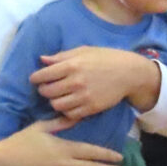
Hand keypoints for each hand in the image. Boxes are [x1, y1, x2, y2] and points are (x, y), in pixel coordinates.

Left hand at [31, 47, 160, 119]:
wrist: (130, 73)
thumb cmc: (106, 58)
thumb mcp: (84, 51)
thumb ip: (61, 56)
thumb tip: (42, 59)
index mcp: (72, 65)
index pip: (42, 76)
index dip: (36, 78)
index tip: (37, 78)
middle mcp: (76, 81)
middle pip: (46, 92)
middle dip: (44, 90)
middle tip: (48, 87)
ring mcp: (84, 96)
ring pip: (56, 105)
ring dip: (54, 101)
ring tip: (59, 96)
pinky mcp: (91, 108)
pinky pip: (69, 114)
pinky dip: (66, 110)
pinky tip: (70, 103)